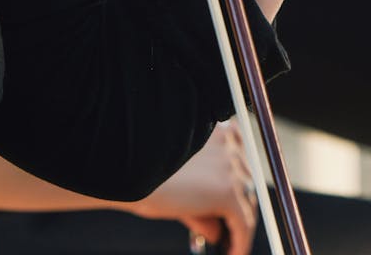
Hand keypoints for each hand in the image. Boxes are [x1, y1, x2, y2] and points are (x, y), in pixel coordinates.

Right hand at [130, 122, 255, 254]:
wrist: (123, 169)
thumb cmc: (137, 170)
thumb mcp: (175, 183)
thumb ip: (200, 203)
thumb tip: (217, 232)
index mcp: (214, 128)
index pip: (237, 157)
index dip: (236, 182)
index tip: (232, 202)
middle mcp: (228, 143)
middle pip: (245, 181)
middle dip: (239, 206)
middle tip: (231, 229)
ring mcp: (229, 166)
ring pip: (247, 202)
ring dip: (240, 226)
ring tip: (231, 246)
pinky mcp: (226, 192)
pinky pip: (243, 223)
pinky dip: (241, 242)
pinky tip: (234, 254)